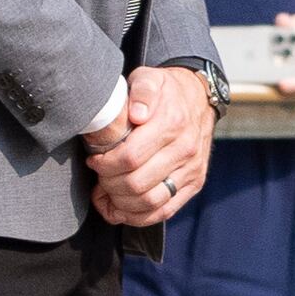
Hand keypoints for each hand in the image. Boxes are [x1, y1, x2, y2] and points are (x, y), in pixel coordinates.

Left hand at [88, 62, 218, 225]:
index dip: (104, 164)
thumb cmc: (166, 90)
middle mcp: (185, 149)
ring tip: (107, 192)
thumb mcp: (150, 78)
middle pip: (136, 183)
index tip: (94, 160)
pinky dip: (138, 217)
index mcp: (172, 124)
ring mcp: (192, 169)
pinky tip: (121, 208)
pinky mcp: (194, 183)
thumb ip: (141, 91)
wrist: (200, 98)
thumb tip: (137, 113)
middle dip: (108, 184)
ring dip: (120, 203)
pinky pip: (164, 211)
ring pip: (149, 202)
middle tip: (99, 175)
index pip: (129, 158)